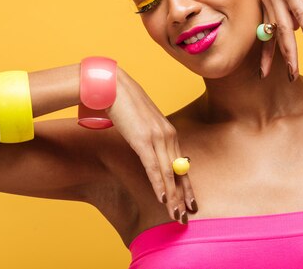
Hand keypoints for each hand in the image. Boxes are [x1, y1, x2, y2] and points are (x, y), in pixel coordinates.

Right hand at [105, 68, 194, 223]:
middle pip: (178, 172)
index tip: (191, 202)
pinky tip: (162, 198)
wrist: (112, 86)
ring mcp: (157, 137)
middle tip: (187, 217)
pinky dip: (159, 184)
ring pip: (168, 173)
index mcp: (168, 131)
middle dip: (183, 197)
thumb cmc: (124, 104)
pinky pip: (153, 167)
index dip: (186, 185)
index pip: (180, 164)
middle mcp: (167, 135)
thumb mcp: (140, 124)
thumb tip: (148, 151)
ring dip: (172, 197)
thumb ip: (148, 137)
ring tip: (176, 216)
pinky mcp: (143, 139)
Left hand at [258, 0, 302, 80]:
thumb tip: (296, 31)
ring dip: (290, 51)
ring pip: (284, 28)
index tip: (263, 72)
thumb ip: (294, 9)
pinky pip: (299, 12)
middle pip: (272, 34)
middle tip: (284, 78)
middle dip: (276, 59)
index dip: (265, 53)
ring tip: (294, 70)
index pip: (264, 32)